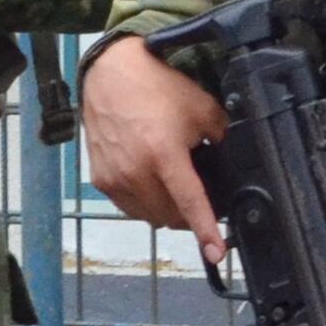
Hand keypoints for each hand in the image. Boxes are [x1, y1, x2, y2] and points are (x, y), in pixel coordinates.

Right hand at [77, 35, 228, 256]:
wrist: (110, 72)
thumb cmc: (155, 86)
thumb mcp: (201, 107)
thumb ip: (219, 136)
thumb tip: (224, 154)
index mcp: (163, 154)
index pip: (190, 202)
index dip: (206, 230)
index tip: (216, 253)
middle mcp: (135, 171)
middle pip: (171, 215)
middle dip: (189, 213)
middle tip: (198, 192)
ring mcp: (115, 178)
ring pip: (150, 215)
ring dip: (166, 209)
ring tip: (171, 182)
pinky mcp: (101, 179)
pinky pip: (130, 207)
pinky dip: (145, 202)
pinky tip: (150, 180)